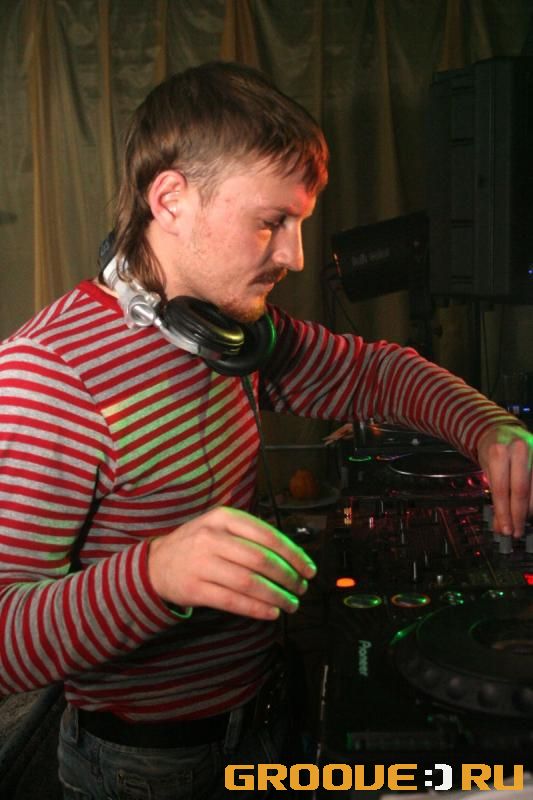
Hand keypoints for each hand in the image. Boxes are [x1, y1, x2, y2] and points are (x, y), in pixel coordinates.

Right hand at [148, 506, 316, 619]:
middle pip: (261, 560)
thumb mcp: (219, 527)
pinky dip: (256, 608)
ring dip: (276, 595)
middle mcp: (212, 538)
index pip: (267, 535)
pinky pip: (233, 601)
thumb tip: (292, 556)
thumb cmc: (197, 544)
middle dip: (288, 576)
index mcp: (223, 518)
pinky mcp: (194, 589)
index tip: (308, 568)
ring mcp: (201, 564)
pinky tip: (271, 612)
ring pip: (249, 582)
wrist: (154, 564)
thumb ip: (250, 535)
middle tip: (301, 587)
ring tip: (291, 603)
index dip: (293, 554)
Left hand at [477, 425, 532, 536]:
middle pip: (521, 491)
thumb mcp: (487, 470)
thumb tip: (501, 525)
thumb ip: (495, 497)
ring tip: (523, 523)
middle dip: (518, 515)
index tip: (506, 530)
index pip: (502, 489)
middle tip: (516, 531)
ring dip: (530, 510)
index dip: (504, 513)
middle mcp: (520, 449)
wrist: (501, 427)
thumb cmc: (492, 450)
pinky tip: (530, 510)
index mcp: (499, 451)